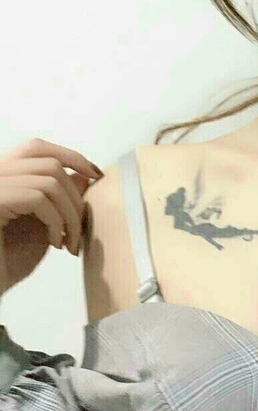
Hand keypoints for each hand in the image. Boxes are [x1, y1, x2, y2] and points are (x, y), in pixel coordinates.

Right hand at [0, 138, 103, 294]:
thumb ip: (59, 200)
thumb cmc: (6, 262)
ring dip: (70, 215)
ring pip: (49, 180)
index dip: (71, 156)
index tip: (96, 175)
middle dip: (76, 196)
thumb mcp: (42, 226)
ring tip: (70, 242)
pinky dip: (56, 221)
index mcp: (1, 176)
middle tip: (79, 229)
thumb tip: (84, 175)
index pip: (37, 148)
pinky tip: (55, 244)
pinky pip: (38, 197)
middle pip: (48, 161)